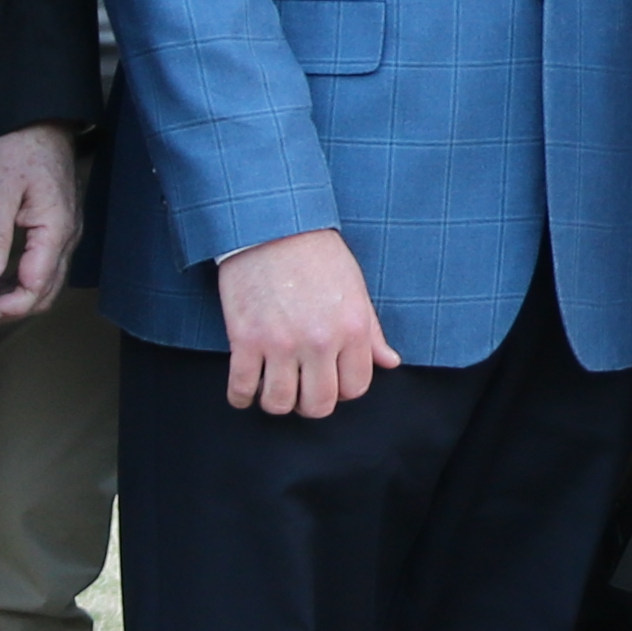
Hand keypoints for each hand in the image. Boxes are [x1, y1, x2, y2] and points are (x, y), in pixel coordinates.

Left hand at [0, 123, 81, 323]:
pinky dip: (25, 281)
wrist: (44, 127)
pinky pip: (47, 268)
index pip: (37, 285)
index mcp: (56, 228)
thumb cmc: (22, 150)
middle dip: (14, 307)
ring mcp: (68, 235)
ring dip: (19, 296)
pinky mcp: (60, 231)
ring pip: (48, 283)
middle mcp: (68, 237)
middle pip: (47, 291)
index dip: (10, 305)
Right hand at [216, 226, 396, 418]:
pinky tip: (245, 389)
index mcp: (352, 329)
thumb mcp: (355, 289)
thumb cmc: (317, 254)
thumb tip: (390, 362)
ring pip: (279, 403)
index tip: (330, 382)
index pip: (355, 387)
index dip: (342, 390)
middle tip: (302, 391)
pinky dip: (241, 396)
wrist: (272, 226)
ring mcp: (280, 343)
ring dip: (277, 402)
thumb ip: (371, 332)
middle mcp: (319, 341)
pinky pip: (242, 388)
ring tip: (274, 388)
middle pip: (318, 404)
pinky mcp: (245, 339)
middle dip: (310, 404)